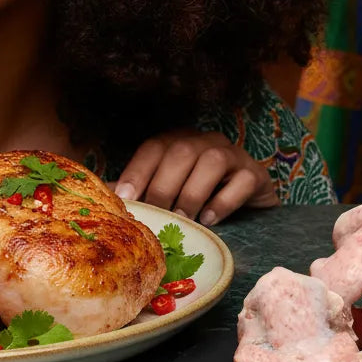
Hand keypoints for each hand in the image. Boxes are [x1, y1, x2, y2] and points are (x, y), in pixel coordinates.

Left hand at [113, 129, 278, 225]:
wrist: (248, 204)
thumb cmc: (198, 196)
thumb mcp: (167, 191)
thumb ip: (141, 192)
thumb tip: (107, 200)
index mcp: (177, 142)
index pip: (153, 147)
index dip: (137, 171)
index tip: (125, 198)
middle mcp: (204, 141)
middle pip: (181, 152)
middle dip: (165, 187)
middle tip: (158, 217)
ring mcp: (232, 154)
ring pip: (212, 161)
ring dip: (193, 193)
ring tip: (184, 220)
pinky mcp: (255, 173)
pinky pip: (241, 181)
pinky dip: (223, 202)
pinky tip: (210, 220)